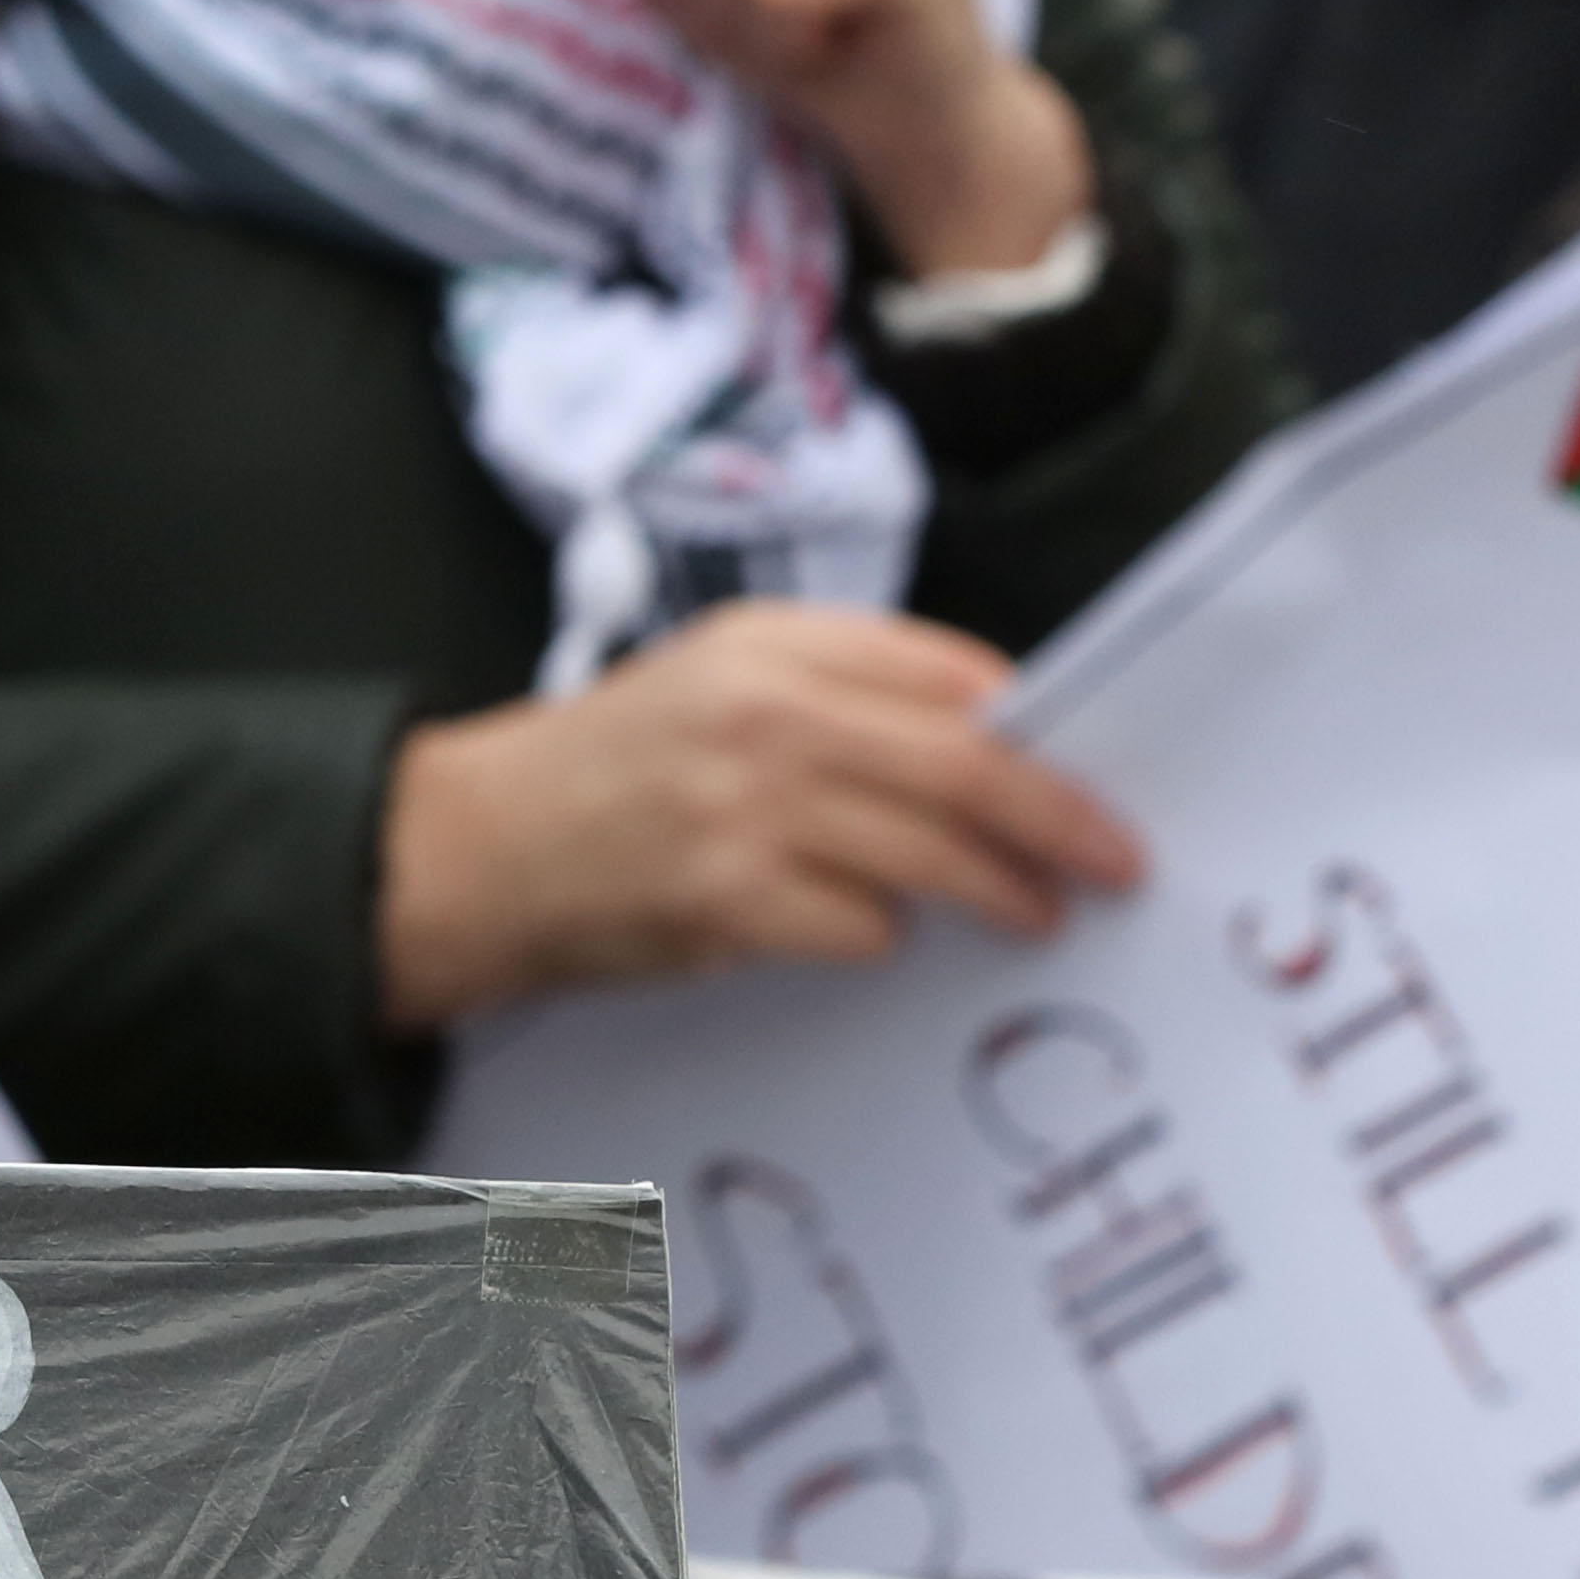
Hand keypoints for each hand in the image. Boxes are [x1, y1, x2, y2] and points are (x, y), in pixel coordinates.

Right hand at [374, 601, 1142, 1026]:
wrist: (465, 850)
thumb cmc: (601, 769)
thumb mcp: (712, 680)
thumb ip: (838, 689)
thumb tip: (988, 737)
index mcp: (767, 643)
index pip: (945, 671)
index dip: (1031, 725)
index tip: (1084, 767)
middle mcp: (761, 713)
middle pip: (964, 762)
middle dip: (1058, 817)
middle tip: (1114, 858)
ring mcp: (743, 808)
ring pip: (930, 849)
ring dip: (1001, 890)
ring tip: (1034, 911)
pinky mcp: (724, 899)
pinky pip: (860, 925)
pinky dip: (883, 935)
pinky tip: (876, 936)